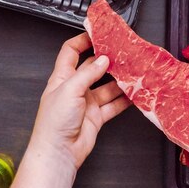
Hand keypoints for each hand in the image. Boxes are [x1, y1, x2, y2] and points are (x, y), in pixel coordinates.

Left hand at [28, 32, 129, 171]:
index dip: (83, 41)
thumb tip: (103, 59)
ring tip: (132, 72)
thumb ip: (88, 73)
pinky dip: (124, 100)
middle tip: (122, 53)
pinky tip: (134, 94)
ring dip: (118, 81)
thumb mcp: (70, 90)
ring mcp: (86, 103)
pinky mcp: (96, 117)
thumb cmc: (55, 122)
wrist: (59, 152)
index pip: (71, 52)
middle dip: (106, 60)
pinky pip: (113, 105)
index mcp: (61, 78)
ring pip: (106, 87)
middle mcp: (74, 88)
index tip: (98, 34)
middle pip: (92, 68)